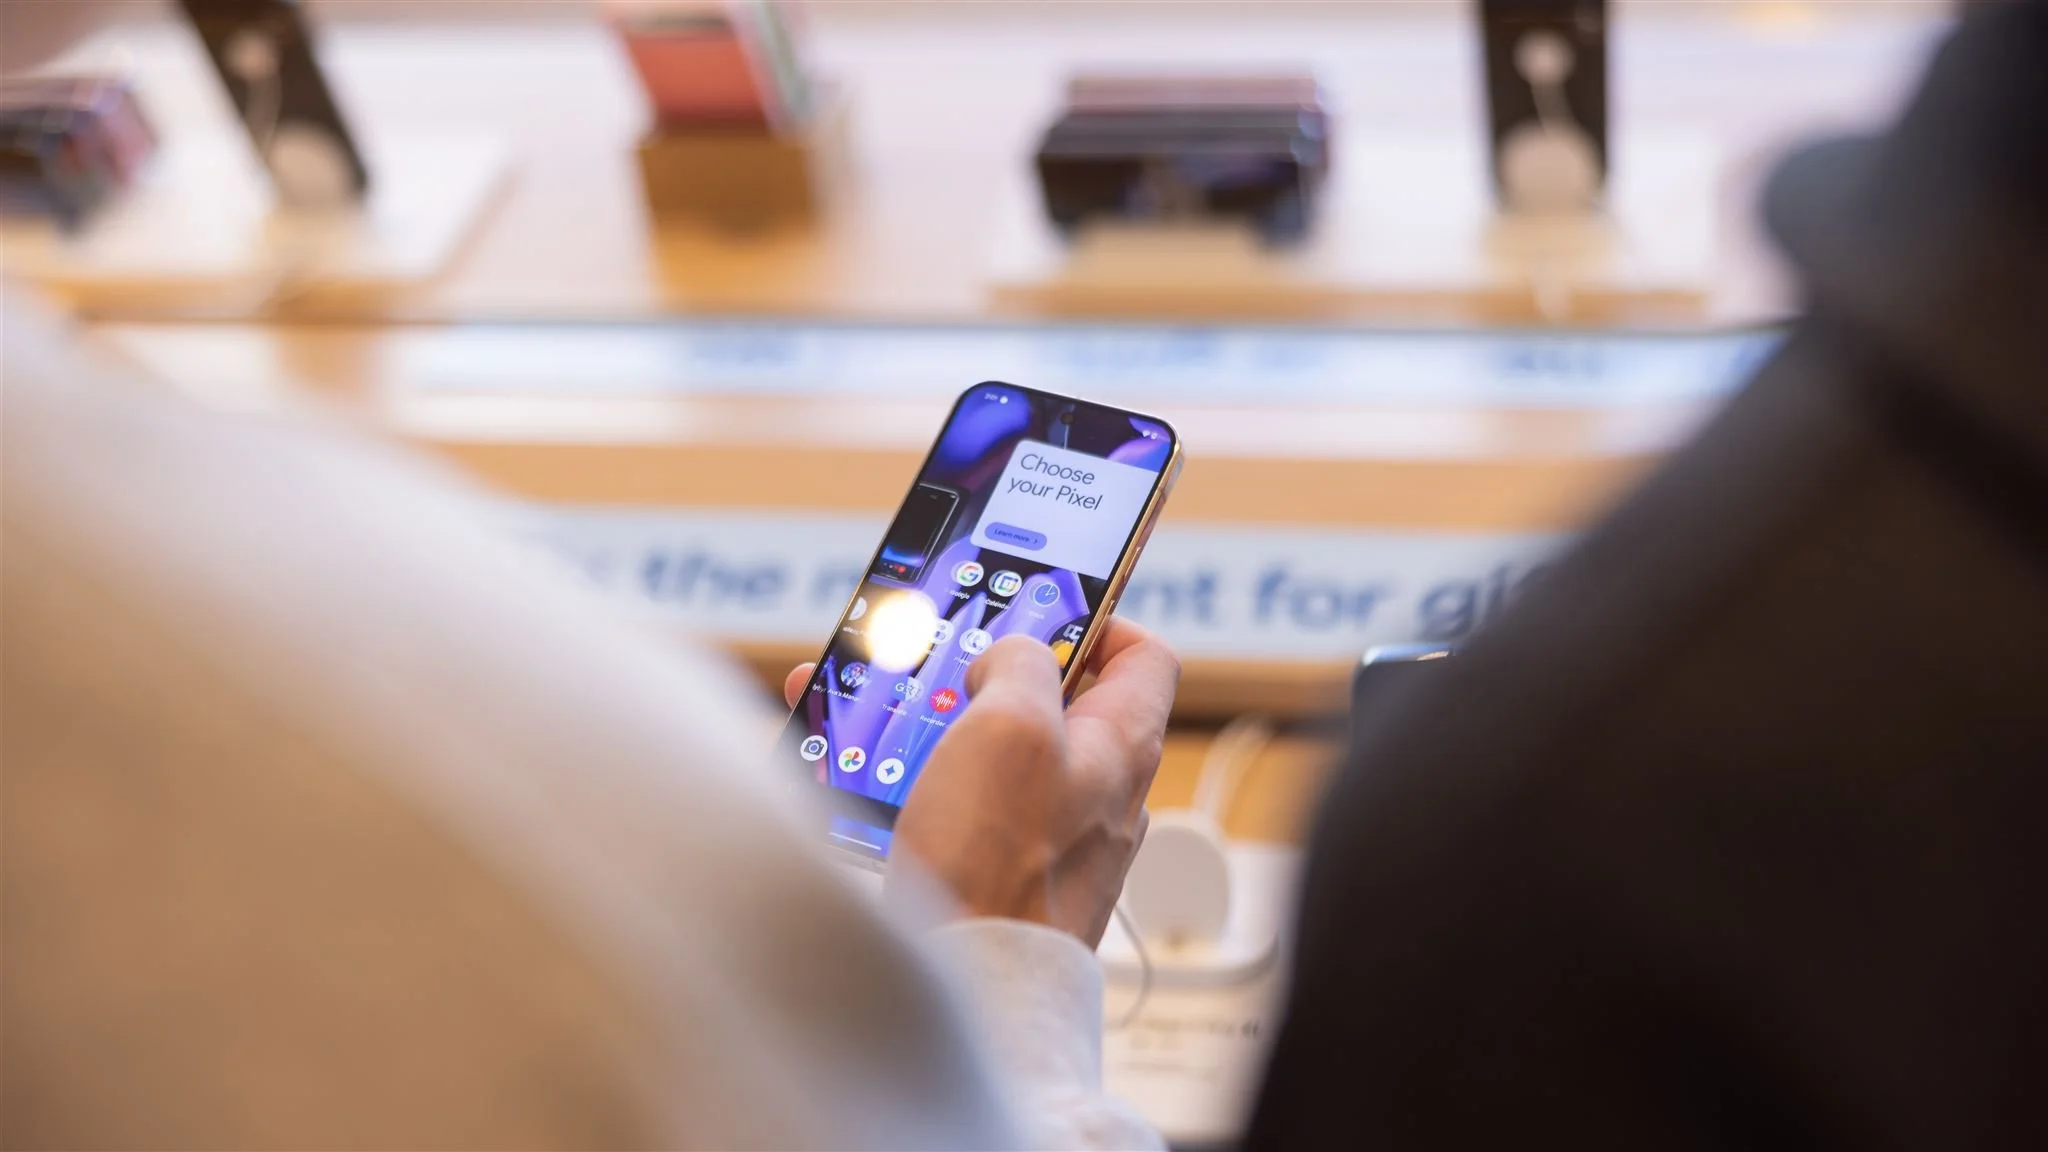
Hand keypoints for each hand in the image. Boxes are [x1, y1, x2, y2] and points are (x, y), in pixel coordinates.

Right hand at [783, 617, 1178, 945]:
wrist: (970, 979)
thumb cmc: (1001, 864)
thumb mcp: (1014, 726)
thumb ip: (1022, 665)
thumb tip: (1011, 657)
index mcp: (1121, 745)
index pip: (1143, 656)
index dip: (1096, 618)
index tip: (1040, 606)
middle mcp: (1096, 791)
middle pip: (1055, 700)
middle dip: (989, 671)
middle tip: (940, 660)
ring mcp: (1050, 836)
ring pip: (996, 751)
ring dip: (936, 722)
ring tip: (879, 710)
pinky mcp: (1000, 870)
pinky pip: (960, 803)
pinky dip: (913, 778)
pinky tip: (858, 771)